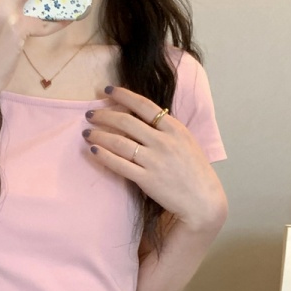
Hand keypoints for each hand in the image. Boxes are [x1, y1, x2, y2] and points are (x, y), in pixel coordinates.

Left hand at [82, 86, 226, 231]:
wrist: (203, 200)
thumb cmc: (195, 172)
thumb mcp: (185, 142)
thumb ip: (166, 131)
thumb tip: (141, 119)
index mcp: (175, 129)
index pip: (144, 105)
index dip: (123, 95)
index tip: (107, 90)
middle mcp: (163, 142)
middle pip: (126, 122)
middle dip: (104, 115)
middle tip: (90, 114)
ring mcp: (154, 161)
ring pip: (119, 142)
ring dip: (99, 135)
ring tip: (87, 132)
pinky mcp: (146, 180)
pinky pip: (119, 164)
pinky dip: (104, 156)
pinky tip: (94, 150)